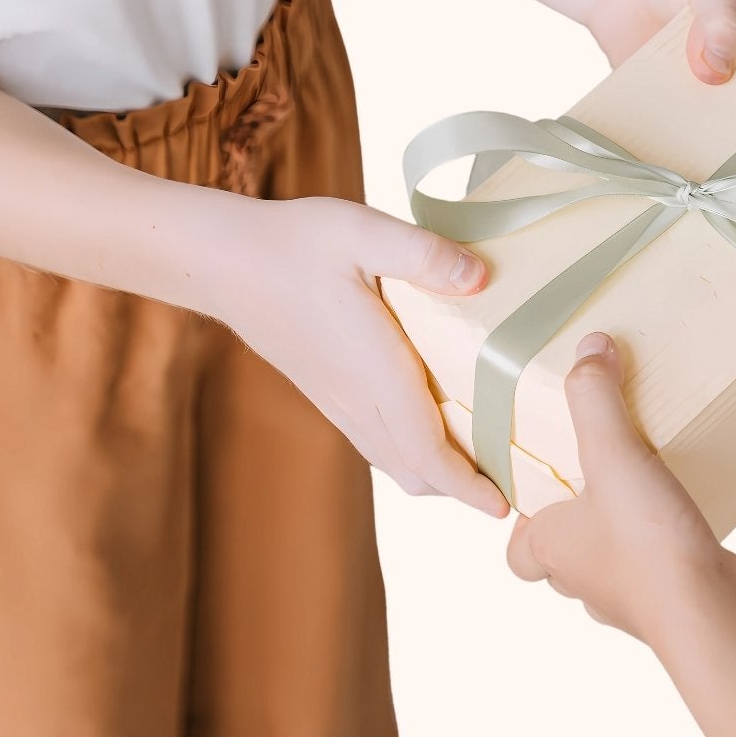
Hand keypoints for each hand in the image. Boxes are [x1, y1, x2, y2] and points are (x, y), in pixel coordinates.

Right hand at [213, 196, 508, 515]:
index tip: (502, 505)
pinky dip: (412, 451)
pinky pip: (376, 440)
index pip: (426, 451)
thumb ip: (425, 256)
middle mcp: (355, 398)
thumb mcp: (362, 231)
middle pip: (415, 470)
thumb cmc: (293, 243)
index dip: (466, 485)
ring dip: (437, 471)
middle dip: (462, 487)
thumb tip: (481, 278)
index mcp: (373, 371)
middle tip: (512, 479)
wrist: (224, 261)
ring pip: (394, 460)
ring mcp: (337, 400)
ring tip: (483, 460)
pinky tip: (433, 425)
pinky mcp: (327, 391)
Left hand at [506, 332, 735, 641]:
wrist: (708, 614)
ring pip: (611, 566)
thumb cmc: (646, 544)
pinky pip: (657, 572)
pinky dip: (664, 550)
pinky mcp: (669, 603)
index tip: (545, 486)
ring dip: (620, 536)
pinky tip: (687, 519)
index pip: (517, 549)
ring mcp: (627, 599)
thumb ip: (595, 398)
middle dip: (576, 521)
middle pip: (563, 555)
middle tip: (599, 477)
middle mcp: (582, 580)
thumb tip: (589, 347)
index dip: (524, 522)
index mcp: (550, 549)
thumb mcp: (613, 453)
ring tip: (646, 491)